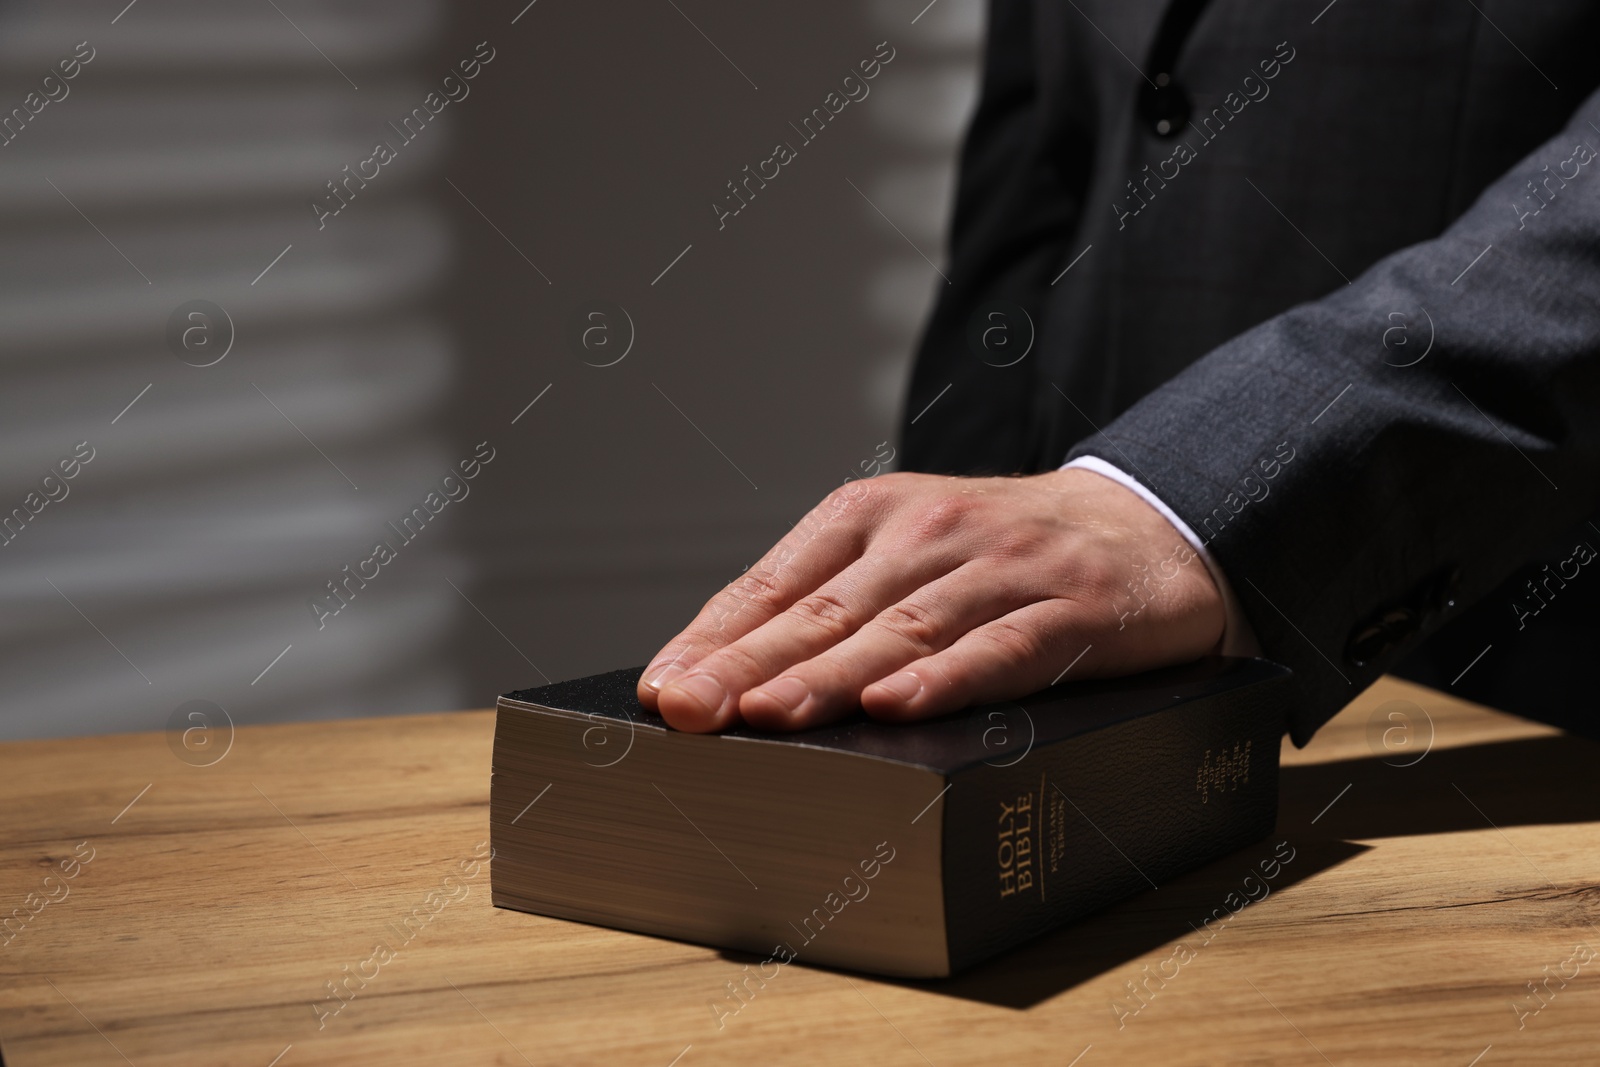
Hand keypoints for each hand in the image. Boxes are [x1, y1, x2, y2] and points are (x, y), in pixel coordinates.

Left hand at [635, 467, 1225, 731]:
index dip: (716, 637)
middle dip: (749, 665)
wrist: (1145, 526)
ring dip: (829, 676)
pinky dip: (946, 678)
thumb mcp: (907, 554)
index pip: (777, 582)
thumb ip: (829, 602)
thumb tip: (727, 675)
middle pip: (826, 610)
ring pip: (901, 629)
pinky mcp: (1069, 610)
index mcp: (874, 515)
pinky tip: (897, 706)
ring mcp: (1000, 569)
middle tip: (688, 712)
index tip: (664, 689)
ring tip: (768, 715)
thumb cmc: (1001, 554)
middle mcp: (929, 533)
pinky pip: (1000, 648)